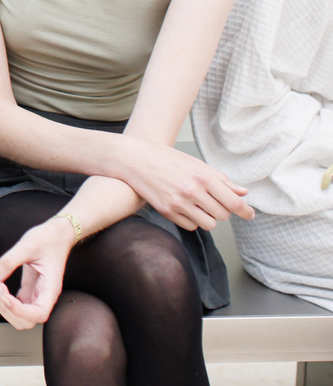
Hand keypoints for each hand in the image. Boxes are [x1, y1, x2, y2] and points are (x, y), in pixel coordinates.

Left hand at [0, 216, 74, 328]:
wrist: (57, 234)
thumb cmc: (48, 238)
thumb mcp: (26, 245)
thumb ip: (7, 262)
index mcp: (51, 288)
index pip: (39, 314)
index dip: (19, 310)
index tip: (5, 295)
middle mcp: (45, 296)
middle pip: (27, 321)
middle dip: (8, 309)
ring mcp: (37, 295)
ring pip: (20, 317)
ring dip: (4, 306)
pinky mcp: (29, 290)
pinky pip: (16, 305)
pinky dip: (4, 300)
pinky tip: (0, 284)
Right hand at [118, 138, 249, 230]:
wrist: (136, 160)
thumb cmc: (168, 159)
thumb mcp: (197, 164)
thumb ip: (222, 180)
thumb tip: (243, 193)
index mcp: (203, 176)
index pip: (233, 202)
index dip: (245, 211)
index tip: (250, 215)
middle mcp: (192, 191)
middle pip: (222, 215)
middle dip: (222, 211)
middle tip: (215, 202)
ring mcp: (179, 203)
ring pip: (208, 224)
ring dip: (208, 218)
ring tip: (200, 206)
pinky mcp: (167, 212)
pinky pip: (191, 226)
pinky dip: (192, 221)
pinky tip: (186, 208)